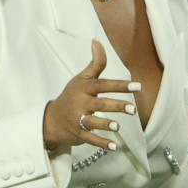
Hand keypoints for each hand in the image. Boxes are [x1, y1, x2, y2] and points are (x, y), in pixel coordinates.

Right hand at [43, 41, 137, 155]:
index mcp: (84, 88)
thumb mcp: (81, 79)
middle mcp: (81, 103)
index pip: (103, 85)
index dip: (119, 85)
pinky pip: (90, 139)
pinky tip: (114, 146)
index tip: (136, 86)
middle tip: (133, 110)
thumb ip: (95, 63)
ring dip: (105, 124)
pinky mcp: (78, 134)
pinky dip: (101, 143)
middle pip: (100, 104)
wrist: (51, 119)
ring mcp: (78, 120)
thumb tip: (97, 41)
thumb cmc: (71, 96)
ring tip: (118, 126)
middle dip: (116, 106)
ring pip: (93, 122)